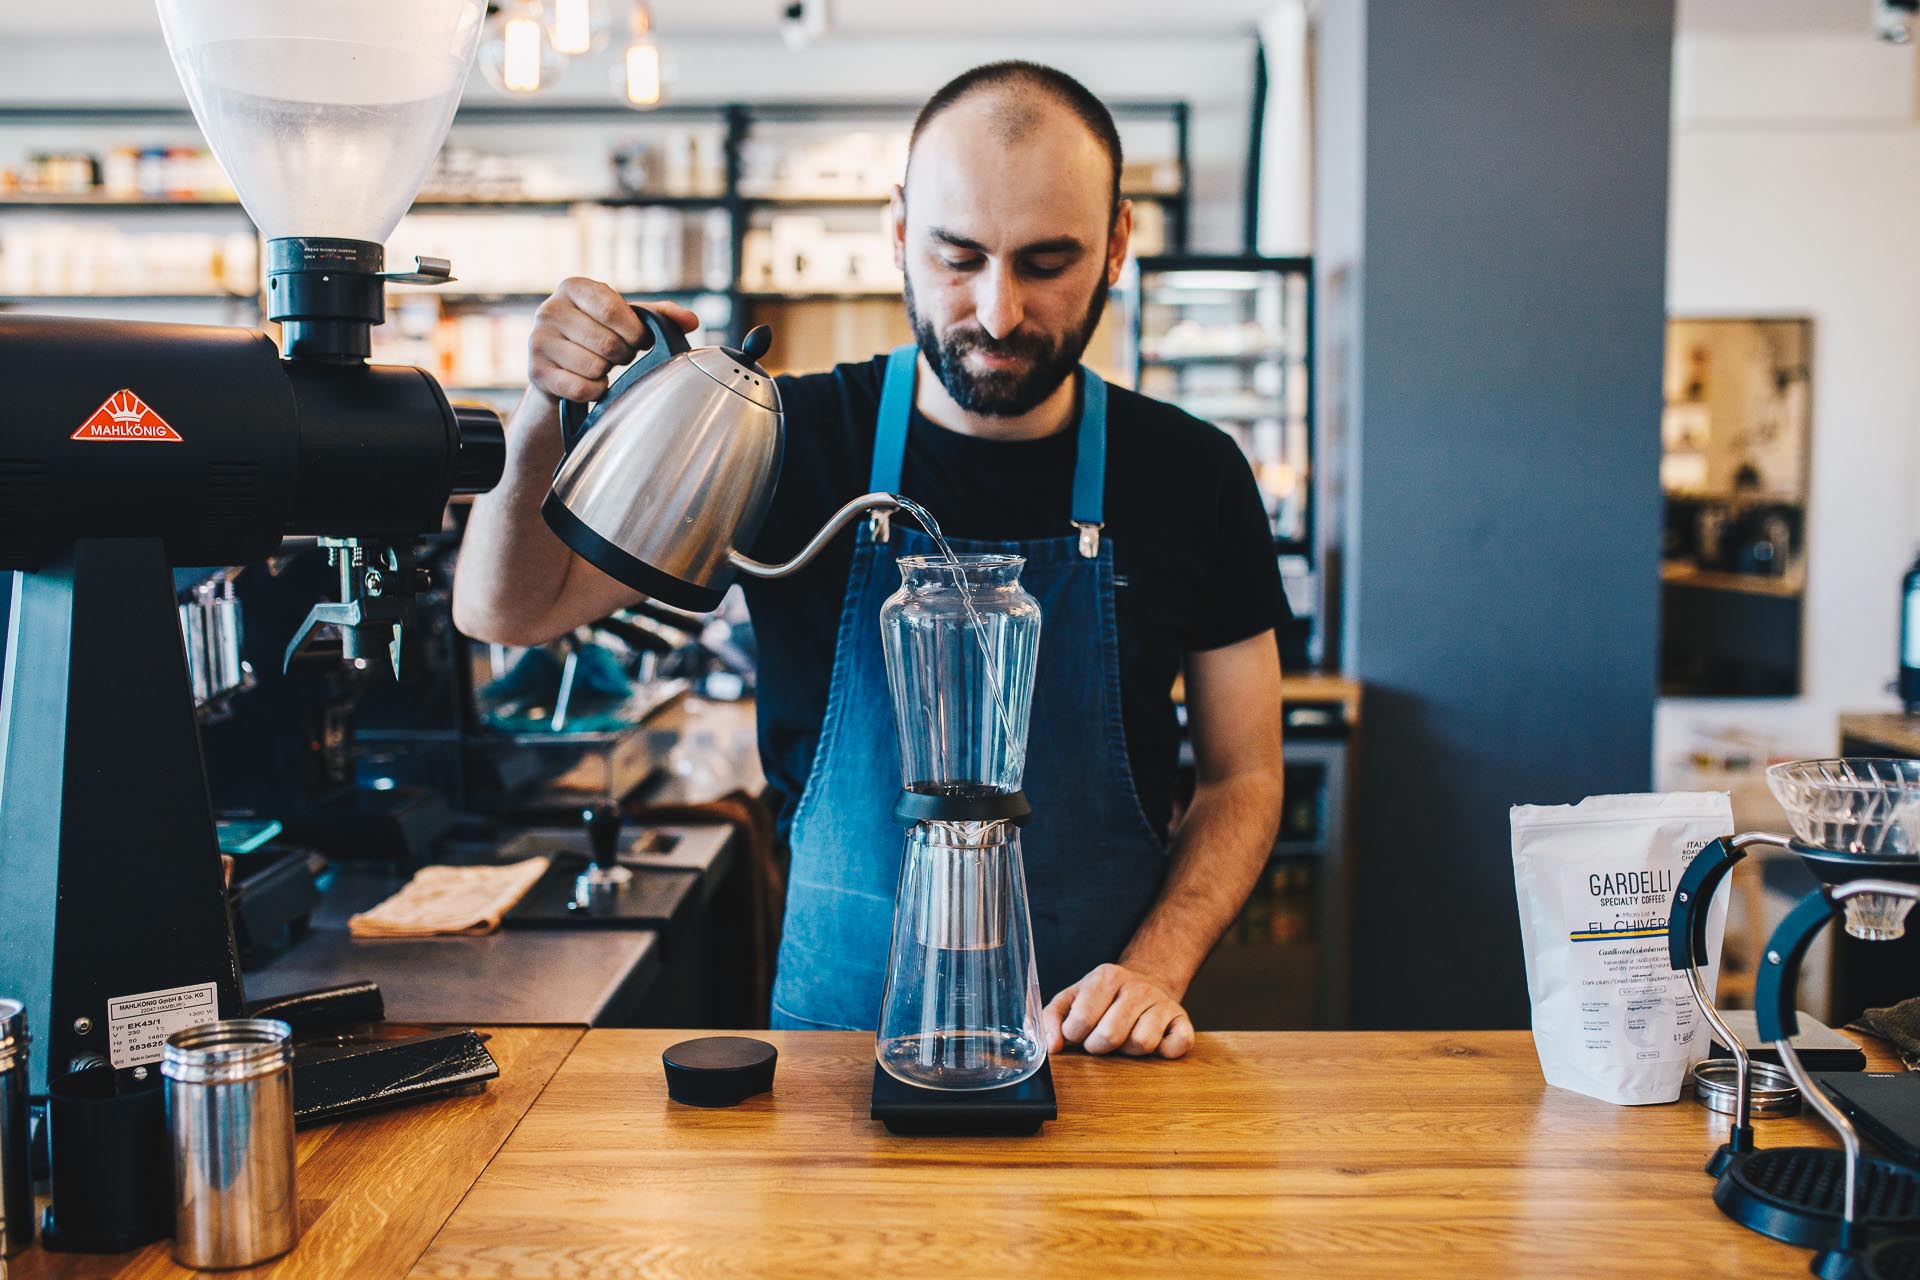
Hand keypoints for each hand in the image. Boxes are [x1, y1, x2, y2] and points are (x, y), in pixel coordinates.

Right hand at [528, 278, 699, 404]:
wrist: (559, 366)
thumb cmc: (597, 334)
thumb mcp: (625, 318)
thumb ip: (660, 315)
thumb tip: (691, 321)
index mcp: (574, 287)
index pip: (612, 309)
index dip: (635, 332)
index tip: (640, 341)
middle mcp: (550, 310)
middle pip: (607, 342)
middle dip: (623, 355)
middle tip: (618, 355)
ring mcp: (538, 341)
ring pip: (594, 368)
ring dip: (607, 373)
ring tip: (601, 365)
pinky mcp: (536, 372)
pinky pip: (581, 389)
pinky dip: (594, 391)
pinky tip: (591, 382)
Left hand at [1042, 962, 1194, 1058]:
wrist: (1145, 983)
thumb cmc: (1101, 998)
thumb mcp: (1071, 999)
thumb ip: (1051, 1019)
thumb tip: (1052, 1048)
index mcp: (1105, 977)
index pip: (1080, 1021)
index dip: (1075, 1035)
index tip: (1078, 1031)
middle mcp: (1136, 986)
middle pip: (1110, 1036)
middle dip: (1099, 1047)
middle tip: (1100, 1040)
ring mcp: (1162, 1002)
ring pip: (1142, 1043)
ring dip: (1129, 1051)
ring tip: (1125, 1038)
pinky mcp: (1182, 1019)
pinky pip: (1177, 1045)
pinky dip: (1165, 1051)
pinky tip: (1154, 1043)